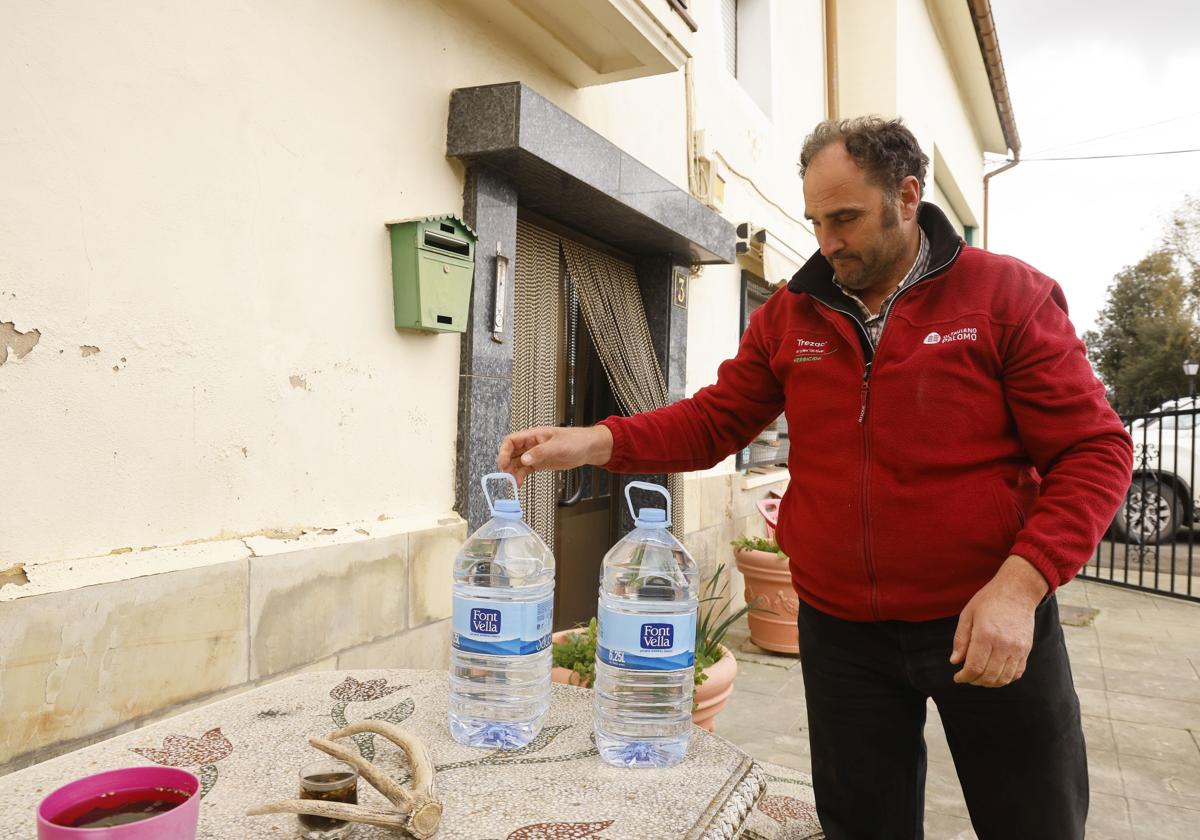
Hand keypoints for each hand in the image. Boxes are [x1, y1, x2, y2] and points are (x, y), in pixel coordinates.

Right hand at [497, 425, 612, 486]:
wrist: (588, 449)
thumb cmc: (576, 441)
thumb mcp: (558, 446)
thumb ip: (540, 452)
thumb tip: (525, 459)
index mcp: (534, 435)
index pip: (511, 441)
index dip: (504, 452)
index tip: (503, 464)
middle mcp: (532, 444)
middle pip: (511, 453)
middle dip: (507, 464)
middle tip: (507, 475)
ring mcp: (536, 454)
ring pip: (518, 463)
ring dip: (513, 473)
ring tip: (514, 483)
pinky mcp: (540, 463)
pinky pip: (526, 470)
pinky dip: (521, 476)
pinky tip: (519, 483)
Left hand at [949, 555, 1048, 687]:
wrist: (1017, 591)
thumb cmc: (989, 600)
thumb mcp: (967, 615)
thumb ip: (961, 639)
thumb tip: (955, 662)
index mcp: (985, 635)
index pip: (974, 667)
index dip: (964, 677)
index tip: (957, 677)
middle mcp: (1003, 644)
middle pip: (989, 676)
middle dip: (975, 681)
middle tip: (967, 677)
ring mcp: (1017, 648)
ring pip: (1004, 678)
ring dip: (990, 683)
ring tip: (980, 677)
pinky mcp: (1026, 649)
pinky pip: (1017, 673)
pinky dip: (1005, 678)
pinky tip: (995, 673)